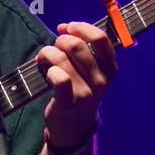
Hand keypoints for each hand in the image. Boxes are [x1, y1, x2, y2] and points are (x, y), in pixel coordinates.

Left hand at [35, 21, 117, 148]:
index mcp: (110, 68)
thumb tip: (64, 27)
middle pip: (77, 45)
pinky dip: (48, 68)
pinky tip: (44, 70)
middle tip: (54, 47)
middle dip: (60, 41)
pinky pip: (58, 77)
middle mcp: (101, 80)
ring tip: (44, 57)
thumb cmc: (80, 91)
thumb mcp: (91, 71)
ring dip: (48, 52)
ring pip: (62, 58)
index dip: (80, 28)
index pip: (100, 38)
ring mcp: (86, 92)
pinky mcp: (69, 101)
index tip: (67, 28)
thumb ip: (83, 48)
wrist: (75, 127)